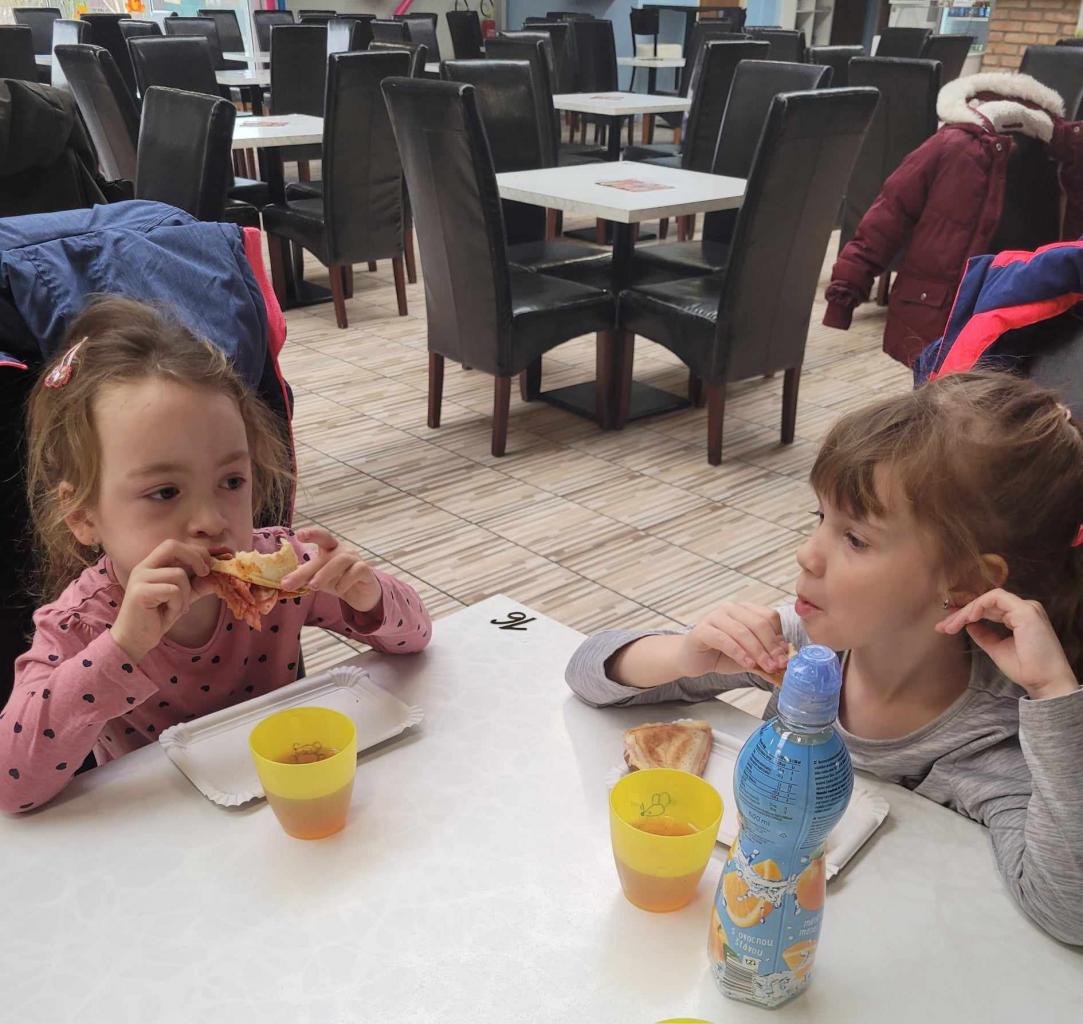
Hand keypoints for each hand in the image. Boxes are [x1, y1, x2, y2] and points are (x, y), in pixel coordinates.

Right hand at [111, 541, 213, 661]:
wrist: (135, 640)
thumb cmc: (157, 617)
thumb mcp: (183, 598)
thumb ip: (198, 586)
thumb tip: (218, 577)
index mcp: (151, 565)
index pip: (173, 545)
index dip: (195, 551)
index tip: (209, 565)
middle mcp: (143, 567)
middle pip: (172, 546)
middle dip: (195, 557)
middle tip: (205, 573)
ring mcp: (139, 578)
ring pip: (178, 574)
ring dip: (185, 595)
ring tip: (176, 608)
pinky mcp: (140, 592)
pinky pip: (173, 591)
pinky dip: (177, 604)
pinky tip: (168, 613)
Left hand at [280, 527, 381, 614]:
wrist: (361, 594)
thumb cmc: (338, 580)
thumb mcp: (318, 579)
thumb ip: (304, 577)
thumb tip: (282, 583)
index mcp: (330, 548)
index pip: (322, 537)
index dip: (312, 533)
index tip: (299, 535)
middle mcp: (343, 550)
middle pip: (325, 555)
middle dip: (307, 569)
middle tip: (288, 582)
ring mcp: (356, 559)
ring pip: (341, 560)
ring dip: (324, 573)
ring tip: (313, 586)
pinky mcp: (366, 570)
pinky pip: (356, 571)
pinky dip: (345, 581)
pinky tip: (339, 589)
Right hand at [678, 603, 788, 681]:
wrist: (692, 659)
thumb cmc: (721, 655)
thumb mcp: (749, 657)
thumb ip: (765, 657)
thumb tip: (786, 663)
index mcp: (744, 610)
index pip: (769, 616)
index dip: (779, 637)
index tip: (784, 656)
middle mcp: (730, 609)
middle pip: (758, 623)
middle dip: (770, 646)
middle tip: (778, 664)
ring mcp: (714, 617)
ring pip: (742, 631)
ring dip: (757, 651)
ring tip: (765, 666)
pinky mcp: (702, 630)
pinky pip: (724, 639)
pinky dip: (738, 652)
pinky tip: (747, 663)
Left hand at [936, 589, 1079, 700]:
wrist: (1044, 682)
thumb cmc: (1026, 669)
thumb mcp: (997, 648)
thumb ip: (984, 635)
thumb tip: (968, 625)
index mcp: (1019, 617)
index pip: (988, 609)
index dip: (966, 615)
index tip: (946, 626)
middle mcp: (1024, 609)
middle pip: (986, 603)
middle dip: (961, 614)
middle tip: (943, 626)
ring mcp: (1026, 608)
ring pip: (988, 599)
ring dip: (967, 610)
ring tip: (952, 625)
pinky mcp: (1026, 611)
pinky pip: (996, 598)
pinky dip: (979, 605)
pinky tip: (968, 618)